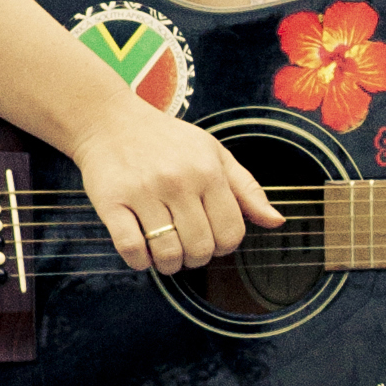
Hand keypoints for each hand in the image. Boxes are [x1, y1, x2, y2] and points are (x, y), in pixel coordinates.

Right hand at [68, 95, 280, 272]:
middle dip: (197, 258)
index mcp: (208, 171)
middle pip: (201, 248)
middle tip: (187, 248)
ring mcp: (143, 192)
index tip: (212, 239)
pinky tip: (142, 252)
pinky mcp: (111, 201)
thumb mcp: (214, 153)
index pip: (232, 233)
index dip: (225, 246)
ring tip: (165, 252)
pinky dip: (140, 262)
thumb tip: (277, 221)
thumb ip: (246, 189)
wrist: (109, 120)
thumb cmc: (167, 141)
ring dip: (169, 264)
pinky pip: (131, 249)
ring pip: (167, 254)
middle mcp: (178, 181)